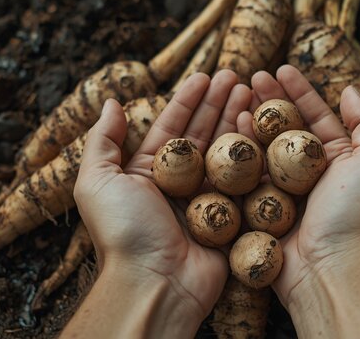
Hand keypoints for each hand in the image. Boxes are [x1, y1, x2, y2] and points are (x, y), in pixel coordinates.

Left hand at [66, 70, 250, 337]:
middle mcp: (180, 182)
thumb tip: (111, 102)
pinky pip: (245, 180)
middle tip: (238, 76)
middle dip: (220, 103)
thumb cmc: (124, 232)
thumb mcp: (97, 182)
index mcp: (149, 171)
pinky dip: (254, 155)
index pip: (173, 126)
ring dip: (238, 120)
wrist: (155, 282)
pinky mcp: (231, 216)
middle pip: (204, 133)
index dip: (189, 99)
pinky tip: (261, 130)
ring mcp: (207, 198)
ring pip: (226, 152)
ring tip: (253, 92)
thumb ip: (103, 141)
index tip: (206, 76)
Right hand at [237, 66, 359, 337]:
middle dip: (270, 100)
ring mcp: (284, 192)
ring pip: (264, 147)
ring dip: (251, 120)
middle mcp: (311, 173)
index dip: (299, 90)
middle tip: (250, 77)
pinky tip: (229, 128)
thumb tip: (350, 90)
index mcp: (340, 160)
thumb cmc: (358, 213)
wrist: (330, 268)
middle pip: (286, 128)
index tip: (280, 68)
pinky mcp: (261, 209)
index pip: (316, 116)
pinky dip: (238, 151)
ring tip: (236, 96)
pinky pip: (247, 175)